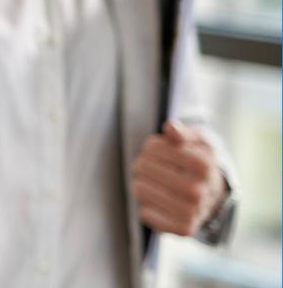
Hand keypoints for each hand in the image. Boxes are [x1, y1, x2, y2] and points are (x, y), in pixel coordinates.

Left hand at [131, 121, 227, 236]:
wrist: (216, 194)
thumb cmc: (200, 162)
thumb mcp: (197, 141)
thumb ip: (183, 133)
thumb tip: (171, 128)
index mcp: (203, 164)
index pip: (152, 147)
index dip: (149, 146)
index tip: (155, 149)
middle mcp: (199, 190)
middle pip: (142, 167)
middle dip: (141, 163)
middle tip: (148, 165)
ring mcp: (192, 211)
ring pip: (140, 189)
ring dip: (139, 183)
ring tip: (150, 182)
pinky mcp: (184, 228)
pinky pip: (146, 214)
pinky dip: (145, 206)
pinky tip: (156, 201)